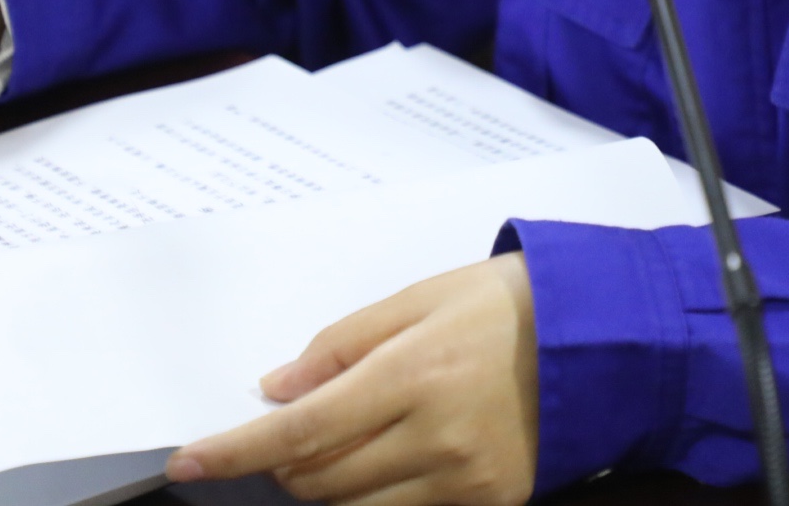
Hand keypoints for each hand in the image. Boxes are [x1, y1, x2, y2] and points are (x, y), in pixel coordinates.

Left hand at [165, 254, 537, 505]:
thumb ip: (338, 348)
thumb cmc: (500, 304)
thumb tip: (276, 393)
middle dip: (280, 464)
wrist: (600, 339)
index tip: (188, 463)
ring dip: (321, 484)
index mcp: (410, 376)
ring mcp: (467, 480)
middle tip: (274, 433)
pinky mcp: (492, 503)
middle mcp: (437, 438)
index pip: (301, 431)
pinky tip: (376, 459)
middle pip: (321, 479)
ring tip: (324, 445)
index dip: (236, 452)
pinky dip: (374, 494)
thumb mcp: (412, 301)